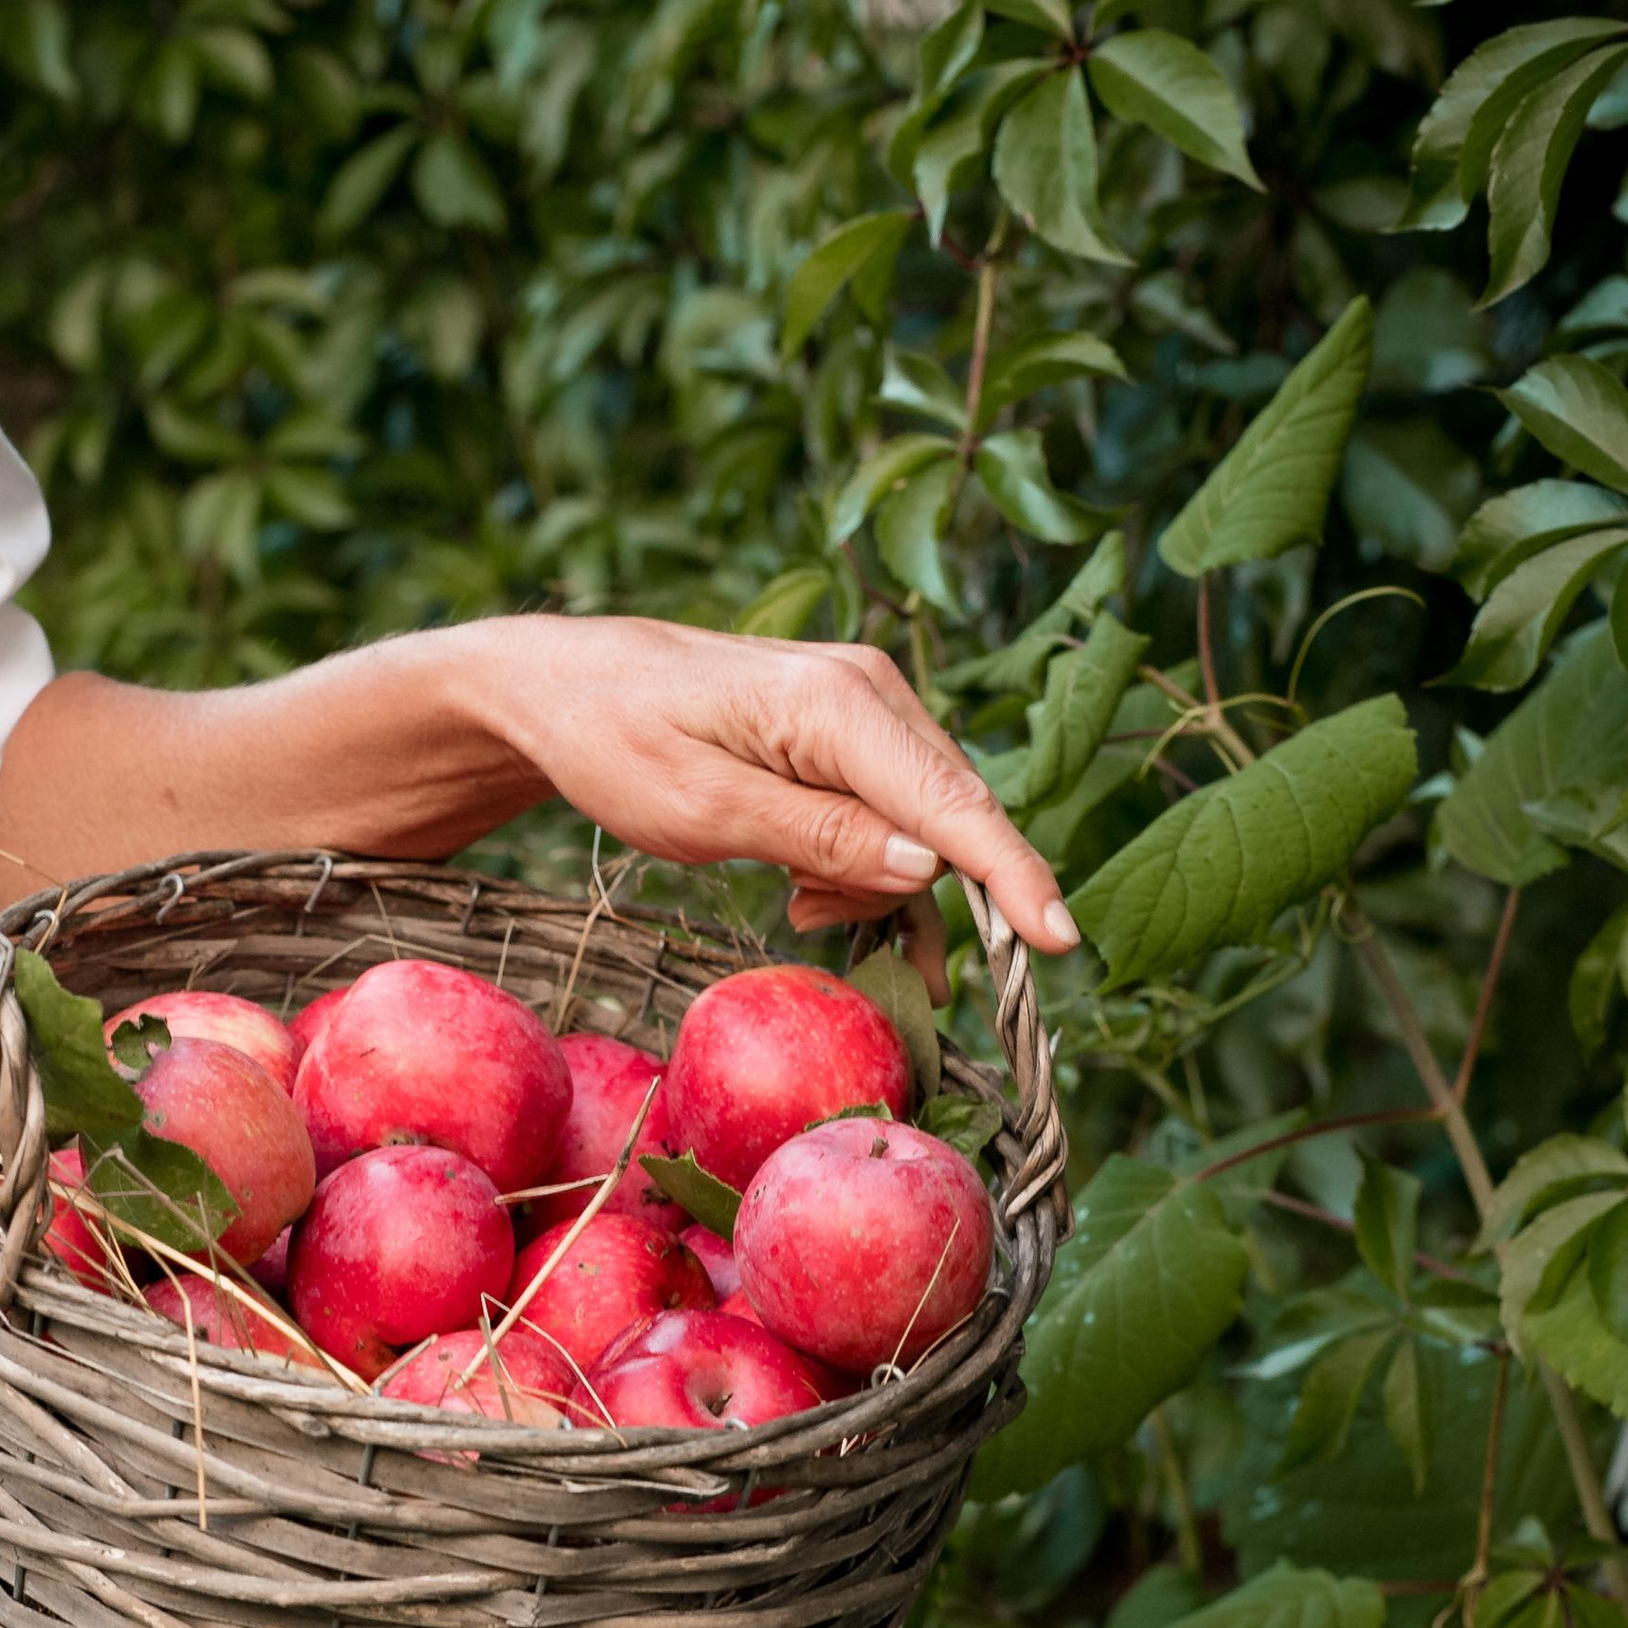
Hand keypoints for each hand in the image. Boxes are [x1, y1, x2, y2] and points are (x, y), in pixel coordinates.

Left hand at [457, 617, 1076, 958]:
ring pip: (925, 825)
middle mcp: (873, 692)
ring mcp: (867, 705)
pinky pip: (894, 814)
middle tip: (820, 922)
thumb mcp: (703, 810)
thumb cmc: (617, 741)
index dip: (1013, 878)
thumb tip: (926, 867)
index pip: (955, 805)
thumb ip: (817, 837)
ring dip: (875, 884)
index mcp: (839, 704)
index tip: (1060, 941)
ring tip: (789, 895)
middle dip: (917, 896)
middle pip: (952, 818)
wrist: (567, 686)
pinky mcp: (852, 729)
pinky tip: (804, 891)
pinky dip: (863, 867)